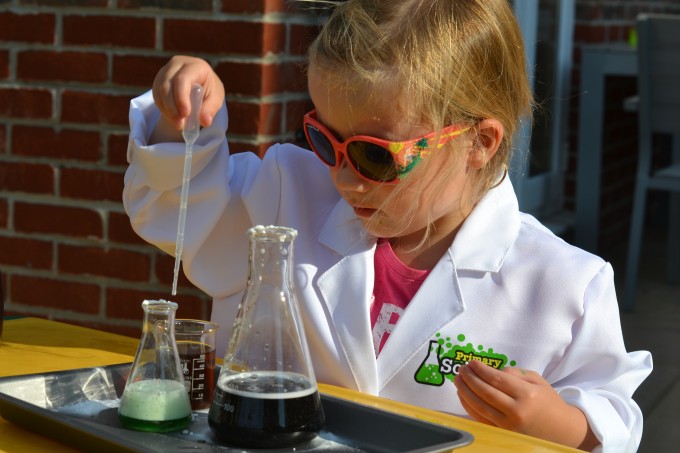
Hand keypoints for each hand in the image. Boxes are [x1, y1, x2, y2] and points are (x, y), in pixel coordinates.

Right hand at [152, 55, 224, 130]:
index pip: (183, 79)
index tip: (185, 114)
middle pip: (167, 85)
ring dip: (167, 110)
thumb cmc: (210, 90)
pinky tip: (172, 117)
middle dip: (172, 107)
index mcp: (195, 65)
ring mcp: (165, 70)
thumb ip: (211, 109)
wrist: (201, 84)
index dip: (181, 97)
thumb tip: (205, 121)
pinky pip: (156, 95)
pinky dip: (163, 109)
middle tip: (180, 124)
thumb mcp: (216, 98)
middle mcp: (178, 64)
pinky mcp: (158, 80)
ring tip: (178, 124)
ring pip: (159, 90)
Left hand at [454, 360, 598, 449]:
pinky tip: (463, 396)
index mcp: (527, 394)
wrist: (561, 430)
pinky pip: (480, 419)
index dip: (481, 370)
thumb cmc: (548, 401)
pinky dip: (468, 407)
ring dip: (465, 392)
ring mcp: (508, 425)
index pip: (497, 380)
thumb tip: (493, 371)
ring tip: (458, 380)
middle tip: (461, 369)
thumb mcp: (537, 380)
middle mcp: (516, 411)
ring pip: (480, 406)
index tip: (471, 362)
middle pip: (486, 393)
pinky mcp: (502, 434)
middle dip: (470, 379)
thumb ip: (515, 373)